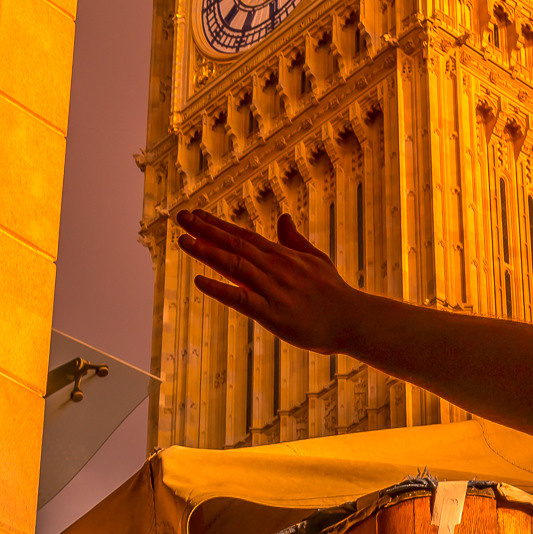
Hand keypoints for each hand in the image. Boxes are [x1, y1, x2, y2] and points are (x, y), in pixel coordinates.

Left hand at [176, 209, 360, 352]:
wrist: (353, 319)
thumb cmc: (334, 292)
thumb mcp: (316, 259)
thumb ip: (294, 240)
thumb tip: (283, 217)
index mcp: (282, 256)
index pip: (243, 235)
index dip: (217, 225)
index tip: (195, 214)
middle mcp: (274, 268)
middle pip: (234, 244)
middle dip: (205, 230)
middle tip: (180, 217)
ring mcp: (273, 289)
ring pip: (234, 266)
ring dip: (207, 252)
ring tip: (183, 240)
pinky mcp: (273, 314)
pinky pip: (241, 300)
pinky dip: (220, 289)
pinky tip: (199, 281)